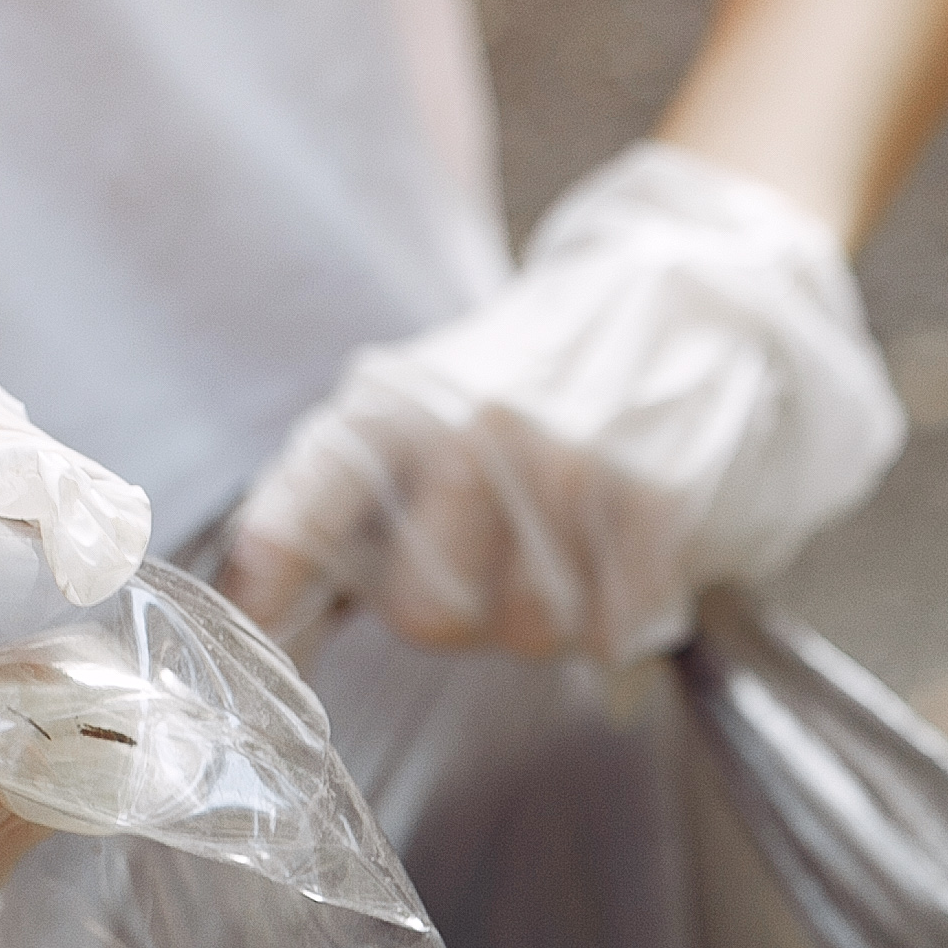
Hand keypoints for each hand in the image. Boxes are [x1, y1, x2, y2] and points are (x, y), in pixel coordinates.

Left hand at [222, 143, 904, 663]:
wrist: (694, 302)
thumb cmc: (545, 378)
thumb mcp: (427, 404)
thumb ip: (350, 504)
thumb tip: (269, 622)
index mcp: (389, 407)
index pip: (300, 520)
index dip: (268, 597)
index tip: (253, 646)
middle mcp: (465, 433)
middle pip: (430, 617)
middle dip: (467, 610)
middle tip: (504, 551)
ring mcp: (562, 466)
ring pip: (530, 634)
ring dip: (555, 612)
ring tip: (574, 535)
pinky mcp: (650, 499)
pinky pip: (613, 630)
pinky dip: (624, 612)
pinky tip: (629, 548)